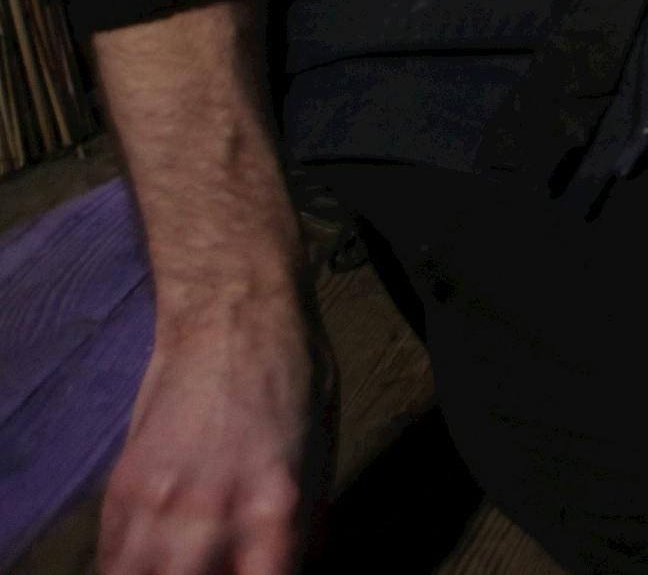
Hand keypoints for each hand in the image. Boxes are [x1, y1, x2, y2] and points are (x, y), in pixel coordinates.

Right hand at [100, 292, 327, 574]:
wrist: (233, 312)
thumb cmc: (293, 373)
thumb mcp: (324, 448)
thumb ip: (308, 519)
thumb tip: (301, 562)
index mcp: (278, 505)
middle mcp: (214, 512)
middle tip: (222, 568)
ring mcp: (159, 502)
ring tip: (184, 565)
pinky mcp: (121, 487)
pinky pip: (110, 559)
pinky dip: (128, 568)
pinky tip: (151, 562)